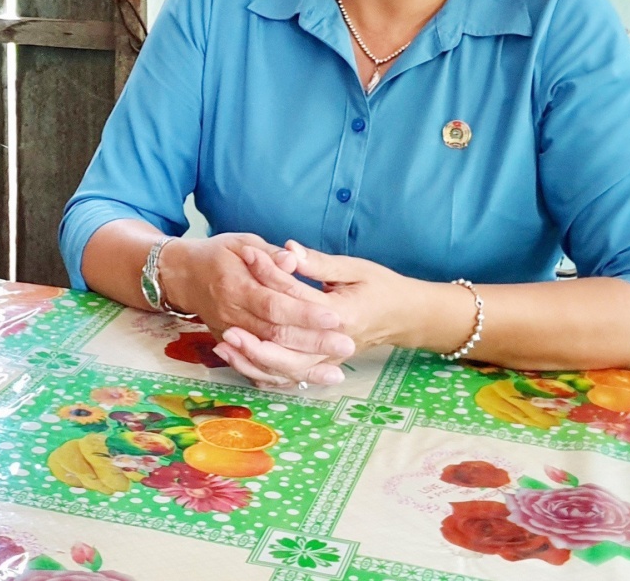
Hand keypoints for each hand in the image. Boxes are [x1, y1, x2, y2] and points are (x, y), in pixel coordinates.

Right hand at [160, 234, 352, 383]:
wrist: (182, 275)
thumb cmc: (217, 255)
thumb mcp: (242, 242)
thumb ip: (269, 254)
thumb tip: (292, 259)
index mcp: (235, 286)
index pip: (273, 304)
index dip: (302, 312)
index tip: (333, 316)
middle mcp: (231, 315)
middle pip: (275, 335)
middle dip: (312, 343)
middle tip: (346, 345)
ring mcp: (229, 335)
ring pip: (268, 359)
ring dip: (302, 368)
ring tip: (335, 373)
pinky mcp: (231, 347)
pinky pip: (257, 368)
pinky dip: (283, 377)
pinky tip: (309, 381)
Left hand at [218, 243, 453, 387]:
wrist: (404, 315)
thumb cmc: (381, 287)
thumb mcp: (355, 268)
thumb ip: (320, 263)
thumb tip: (288, 250)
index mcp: (342, 313)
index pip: (297, 298)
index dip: (270, 274)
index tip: (249, 256)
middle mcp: (334, 342)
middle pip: (287, 346)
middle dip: (254, 336)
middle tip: (226, 325)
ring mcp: (328, 359)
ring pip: (285, 370)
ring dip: (253, 360)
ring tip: (225, 346)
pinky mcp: (322, 365)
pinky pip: (290, 379)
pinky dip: (264, 374)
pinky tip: (240, 363)